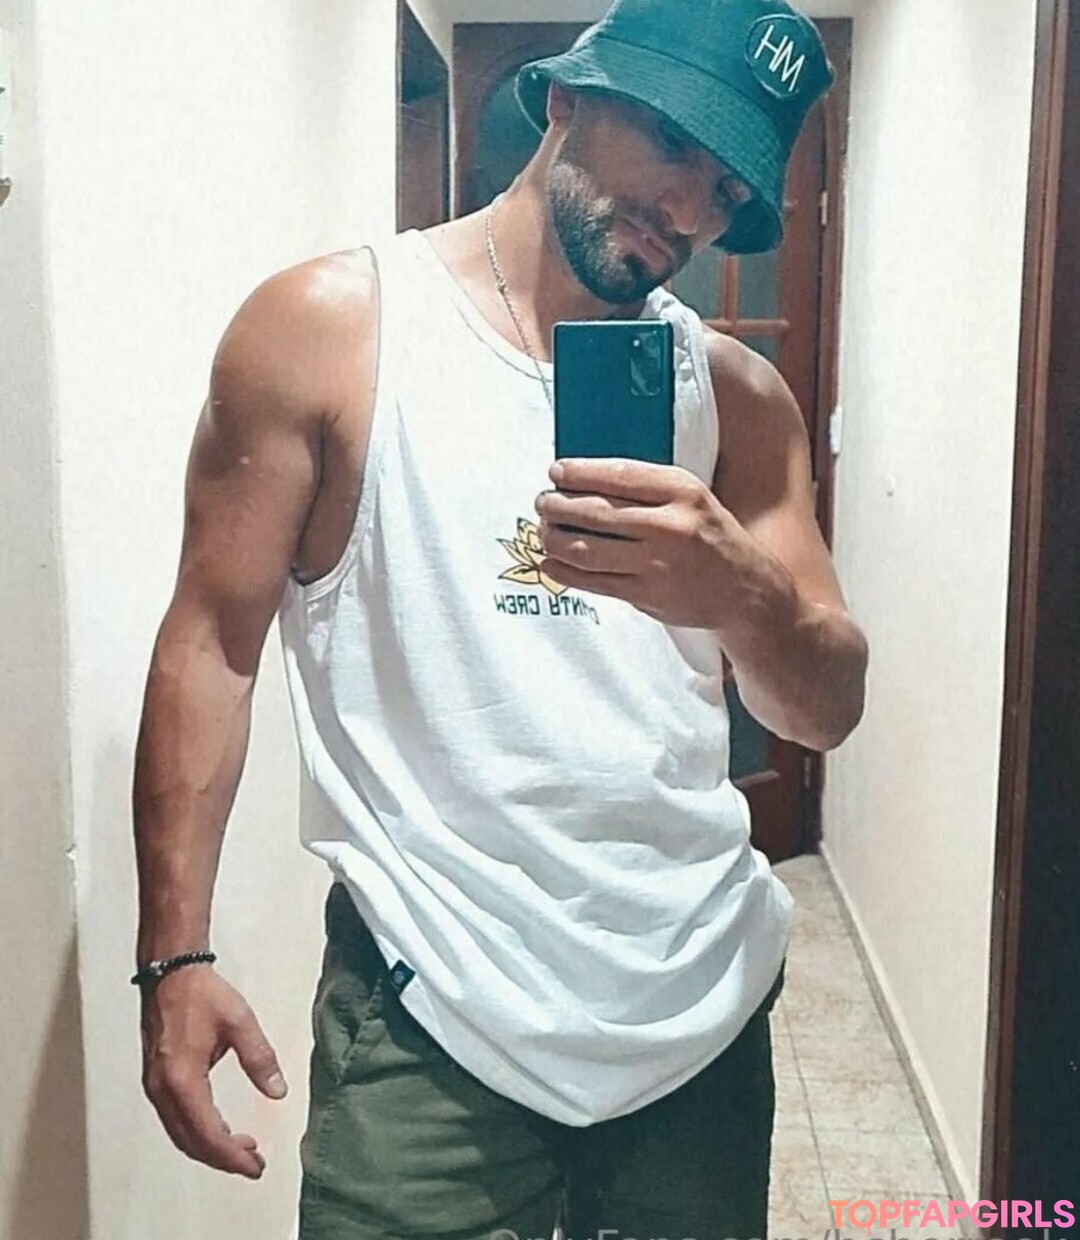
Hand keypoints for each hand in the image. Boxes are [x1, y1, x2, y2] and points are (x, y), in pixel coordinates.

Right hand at [140, 966, 286, 1178]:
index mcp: (182, 1079)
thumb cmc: (203, 995)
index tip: (256, 1166)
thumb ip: (259, 1058)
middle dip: (223, 1159)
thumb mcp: (240, 1022)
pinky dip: (197, 1132)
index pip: (208, 1133)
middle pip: (191, 1142)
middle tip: (254, 1164)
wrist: (169, 972)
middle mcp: (162, 1090)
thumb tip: (278, 1092)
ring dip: (210, 1147)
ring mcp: (154, 1087)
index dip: (232, 1156)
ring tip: (243, 1148)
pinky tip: (220, 1128)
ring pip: (180, 1135)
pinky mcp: (155, 1080)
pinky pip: (175, 1120)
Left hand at [535, 458, 760, 629]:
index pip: (620, 475)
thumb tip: (588, 478)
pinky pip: (594, 581)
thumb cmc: (710, 536)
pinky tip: (551, 562)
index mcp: (683, 492)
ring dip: (555, 539)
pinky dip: (565, 571)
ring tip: (543, 531)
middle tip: (542, 502)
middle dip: (559, 506)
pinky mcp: (646, 594)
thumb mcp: (693, 497)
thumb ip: (649, 487)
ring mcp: (657, 563)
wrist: (744, 589)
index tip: (556, 471)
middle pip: (597, 512)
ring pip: (588, 549)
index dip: (581, 472)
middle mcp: (670, 526)